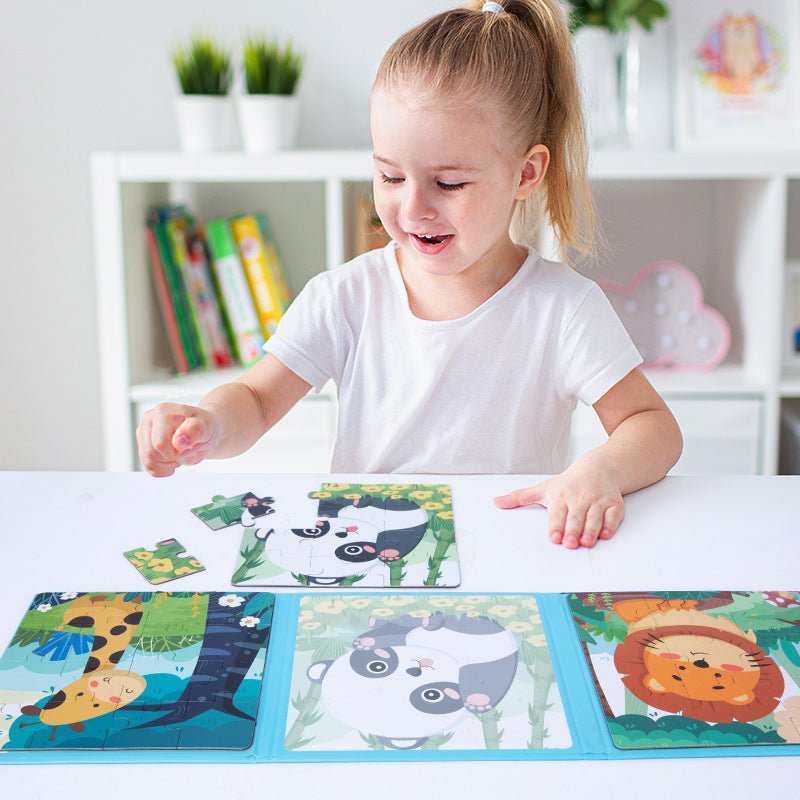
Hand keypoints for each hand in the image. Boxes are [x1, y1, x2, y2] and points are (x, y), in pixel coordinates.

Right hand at [136, 402, 216, 476]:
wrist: (203, 429)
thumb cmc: (205, 427)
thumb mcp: (207, 428)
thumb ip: (194, 432)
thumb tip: (178, 442)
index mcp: (163, 411)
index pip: (160, 444)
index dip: (176, 453)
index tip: (189, 446)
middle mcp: (149, 418)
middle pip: (151, 454)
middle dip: (171, 459)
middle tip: (186, 452)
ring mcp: (143, 430)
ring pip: (148, 461)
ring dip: (167, 464)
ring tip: (180, 454)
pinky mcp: (142, 442)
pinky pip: (148, 466)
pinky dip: (163, 468)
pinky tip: (172, 459)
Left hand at [494, 462, 624, 548]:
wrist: (598, 468)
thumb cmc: (568, 483)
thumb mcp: (543, 488)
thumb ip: (520, 498)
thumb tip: (496, 502)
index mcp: (560, 495)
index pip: (557, 512)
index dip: (556, 525)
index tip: (554, 538)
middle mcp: (579, 497)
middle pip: (576, 516)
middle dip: (573, 530)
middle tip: (570, 544)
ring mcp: (597, 500)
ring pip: (595, 517)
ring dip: (591, 531)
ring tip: (586, 543)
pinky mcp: (613, 504)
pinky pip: (613, 515)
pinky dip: (610, 525)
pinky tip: (605, 535)